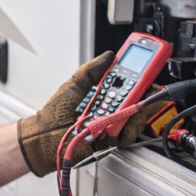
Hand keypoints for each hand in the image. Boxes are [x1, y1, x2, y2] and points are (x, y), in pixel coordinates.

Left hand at [17, 52, 171, 175]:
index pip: (129, 82)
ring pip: (137, 117)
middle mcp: (111, 107)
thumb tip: (109, 56)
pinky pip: (128, 134)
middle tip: (137, 94)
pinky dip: (125, 131)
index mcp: (103, 93)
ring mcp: (112, 123)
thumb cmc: (54, 113)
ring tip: (114, 114)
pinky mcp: (112, 139)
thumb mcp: (74, 84)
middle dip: (141, 95)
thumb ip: (92, 69)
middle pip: (138, 99)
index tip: (149, 68)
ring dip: (131, 114)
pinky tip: (113, 129)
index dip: (141, 76)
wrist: (45, 138)